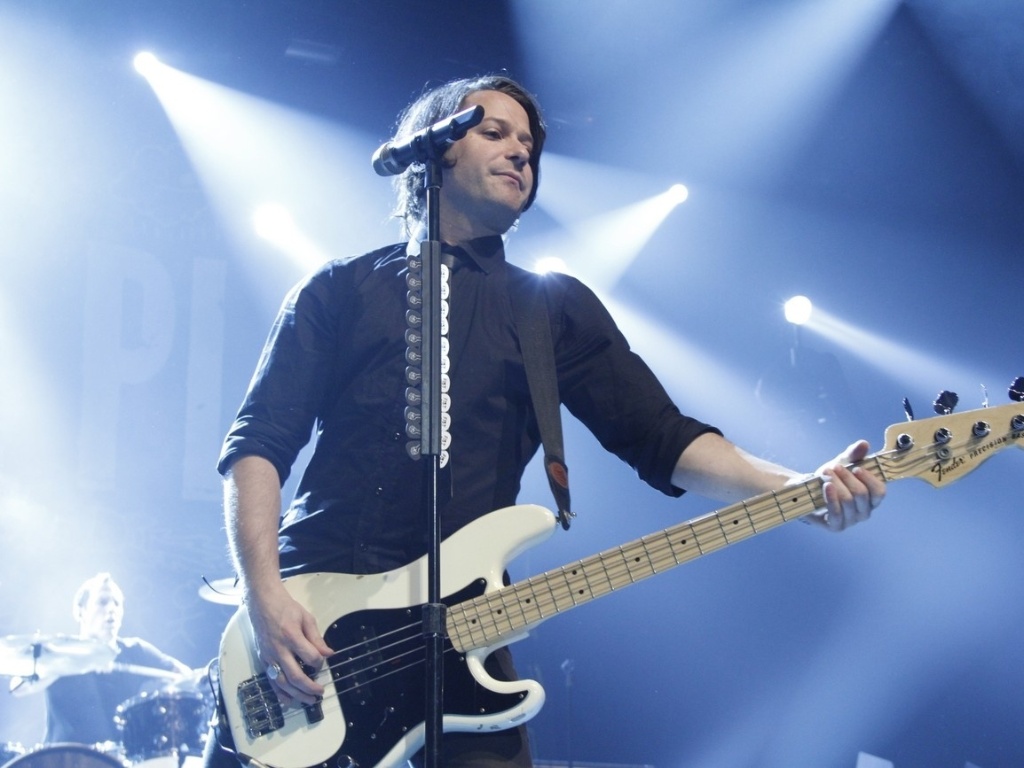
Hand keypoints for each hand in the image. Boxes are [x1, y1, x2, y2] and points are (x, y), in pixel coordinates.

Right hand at [247, 585, 332, 706]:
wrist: (263, 603)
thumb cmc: (286, 608)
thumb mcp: (306, 618)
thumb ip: (316, 638)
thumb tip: (329, 654)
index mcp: (291, 636)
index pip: (310, 657)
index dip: (319, 663)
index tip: (323, 662)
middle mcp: (278, 649)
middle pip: (295, 675)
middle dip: (309, 687)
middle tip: (320, 692)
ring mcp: (269, 656)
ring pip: (282, 682)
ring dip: (296, 694)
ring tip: (309, 700)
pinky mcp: (262, 660)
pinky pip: (271, 681)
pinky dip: (279, 693)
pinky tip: (288, 700)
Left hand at [803, 440, 884, 531]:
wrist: (806, 491)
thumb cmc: (830, 479)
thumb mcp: (841, 464)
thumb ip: (853, 455)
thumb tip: (863, 444)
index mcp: (870, 498)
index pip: (879, 492)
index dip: (870, 479)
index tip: (856, 468)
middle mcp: (863, 511)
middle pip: (862, 495)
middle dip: (847, 478)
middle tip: (835, 467)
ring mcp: (851, 521)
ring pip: (848, 501)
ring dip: (836, 484)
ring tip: (826, 473)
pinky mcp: (836, 526)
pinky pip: (837, 514)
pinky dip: (832, 498)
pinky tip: (826, 486)